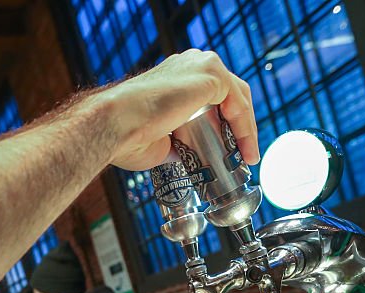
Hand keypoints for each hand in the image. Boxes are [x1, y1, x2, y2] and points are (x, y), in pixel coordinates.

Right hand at [85, 50, 258, 170]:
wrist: (117, 125)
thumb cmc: (128, 136)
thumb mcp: (159, 141)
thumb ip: (176, 142)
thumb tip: (186, 155)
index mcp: (174, 76)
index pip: (209, 94)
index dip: (222, 121)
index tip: (228, 148)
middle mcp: (189, 64)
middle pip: (228, 93)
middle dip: (238, 125)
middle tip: (242, 153)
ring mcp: (201, 65)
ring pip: (237, 96)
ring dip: (246, 127)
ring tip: (247, 155)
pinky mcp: (212, 74)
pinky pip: (239, 102)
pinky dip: (246, 126)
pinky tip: (246, 148)